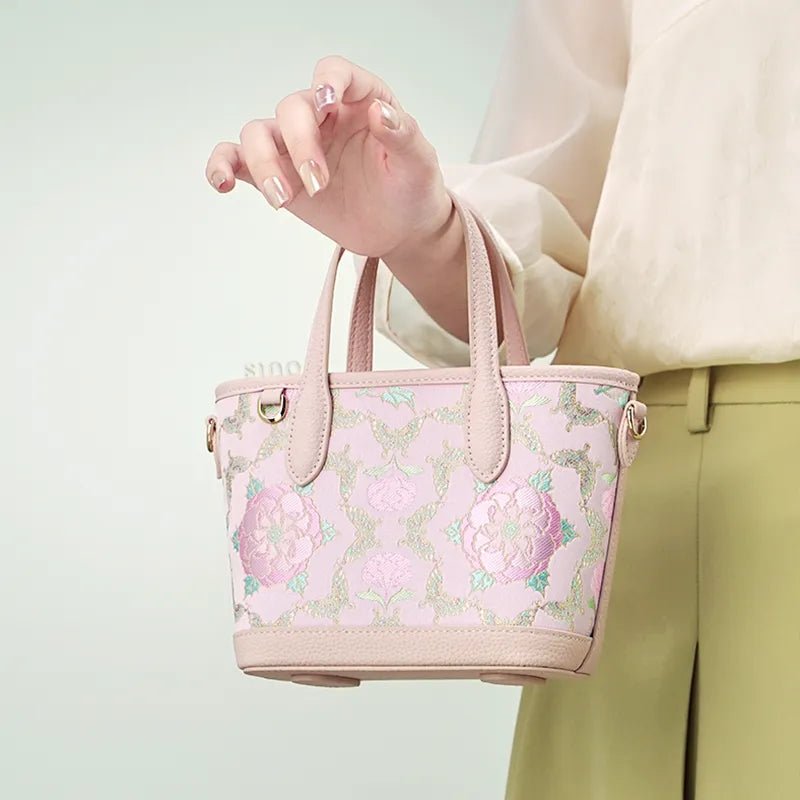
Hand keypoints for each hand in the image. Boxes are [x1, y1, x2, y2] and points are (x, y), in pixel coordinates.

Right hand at [205, 55, 456, 259]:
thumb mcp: (419, 162)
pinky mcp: (278, 175)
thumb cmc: (411, 187)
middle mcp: (322, 118)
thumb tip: (379, 112)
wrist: (400, 229)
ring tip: (282, 200)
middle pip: (292, 109)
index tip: (327, 102)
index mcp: (358, 101)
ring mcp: (295, 146)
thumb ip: (402, 133)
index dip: (328, 81)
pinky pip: (237, 161)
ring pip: (257, 133)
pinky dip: (222, 166)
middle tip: (319, 185)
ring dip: (263, 163)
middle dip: (300, 145)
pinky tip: (223, 182)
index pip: (334, 74)